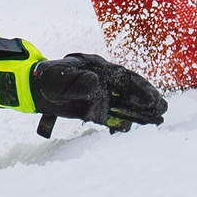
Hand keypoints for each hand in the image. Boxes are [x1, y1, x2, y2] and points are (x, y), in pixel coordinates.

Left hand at [30, 54, 166, 132]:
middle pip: (129, 90)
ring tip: (158, 120)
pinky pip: (112, 115)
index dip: (140, 88)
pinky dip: (122, 122)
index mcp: (98, 68)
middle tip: (163, 110)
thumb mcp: (60, 77)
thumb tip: (97, 84)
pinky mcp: (93, 109)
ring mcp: (99, 95)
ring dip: (140, 112)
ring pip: (124, 103)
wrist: (34, 87)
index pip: (124, 77)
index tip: (151, 99)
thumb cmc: (47, 78)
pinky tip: (132, 129)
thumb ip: (77, 81)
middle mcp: (103, 81)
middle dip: (147, 100)